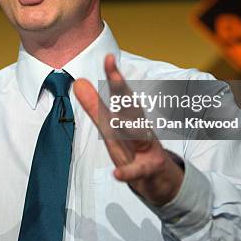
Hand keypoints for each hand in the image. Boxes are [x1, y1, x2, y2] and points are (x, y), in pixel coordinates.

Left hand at [73, 54, 183, 205]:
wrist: (162, 182)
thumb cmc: (135, 151)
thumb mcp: (113, 129)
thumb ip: (95, 107)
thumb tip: (79, 82)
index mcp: (131, 118)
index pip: (122, 95)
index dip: (115, 77)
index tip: (108, 58)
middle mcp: (141, 130)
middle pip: (132, 109)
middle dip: (122, 91)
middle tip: (113, 72)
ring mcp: (148, 150)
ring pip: (139, 137)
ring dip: (129, 126)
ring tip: (116, 117)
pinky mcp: (149, 171)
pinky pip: (138, 171)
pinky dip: (128, 172)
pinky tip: (117, 172)